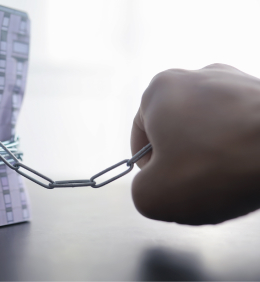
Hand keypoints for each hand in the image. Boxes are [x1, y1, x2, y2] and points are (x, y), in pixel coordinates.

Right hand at [131, 63, 259, 224]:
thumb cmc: (218, 167)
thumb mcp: (153, 197)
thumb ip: (139, 191)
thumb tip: (154, 186)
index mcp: (159, 90)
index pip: (140, 135)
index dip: (149, 167)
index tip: (167, 184)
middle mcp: (196, 75)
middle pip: (177, 130)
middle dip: (184, 159)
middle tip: (198, 184)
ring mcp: (236, 80)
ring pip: (211, 128)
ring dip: (214, 153)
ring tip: (229, 176)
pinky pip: (242, 126)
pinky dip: (241, 147)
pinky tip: (250, 166)